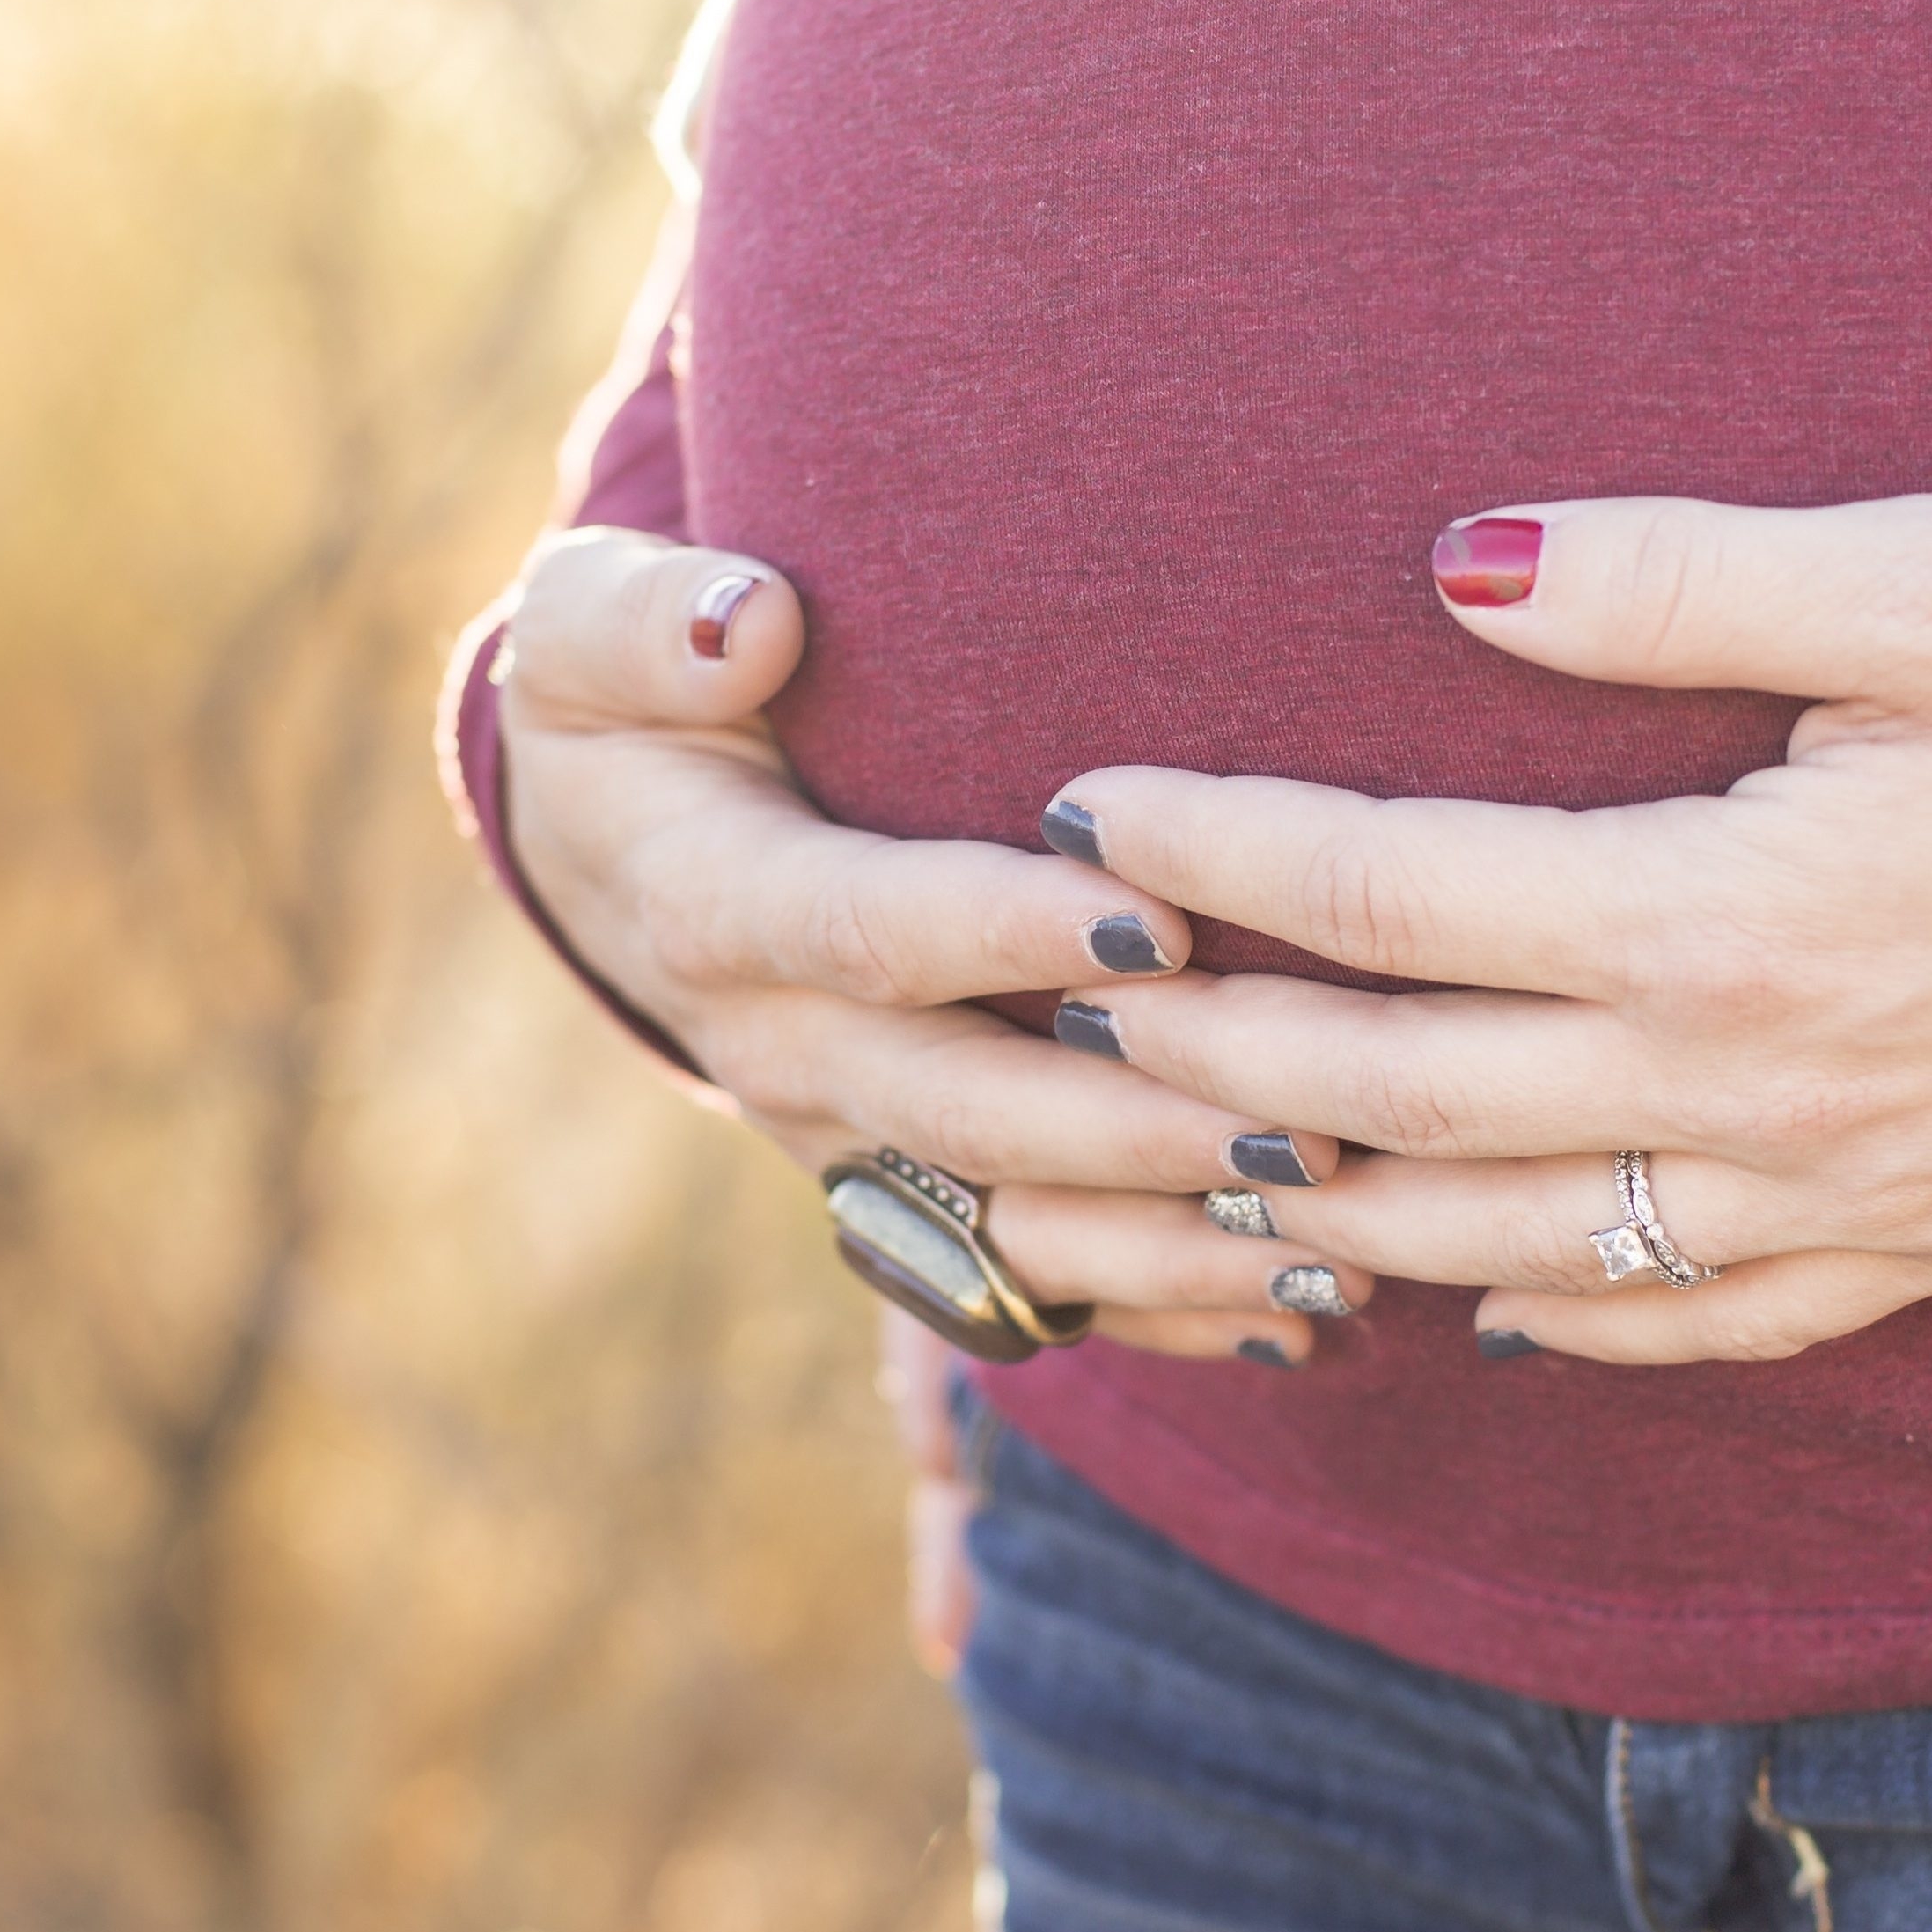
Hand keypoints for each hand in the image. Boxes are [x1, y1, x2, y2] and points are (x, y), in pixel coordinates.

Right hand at [497, 526, 1371, 1363]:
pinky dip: (1163, 1307)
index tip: (1154, 920)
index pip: (867, 929)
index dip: (1001, 932)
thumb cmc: (636, 700)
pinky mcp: (903, 1198)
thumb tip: (744, 617)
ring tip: (1337, 1243)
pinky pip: (1029, 1281)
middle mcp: (781, 1049)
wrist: (609, 850)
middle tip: (1306, 1120)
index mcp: (715, 907)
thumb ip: (645, 622)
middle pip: (964, 1107)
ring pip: (1009, 1226)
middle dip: (1133, 1126)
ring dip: (1173, 1244)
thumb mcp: (594, 629)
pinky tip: (1305, 1314)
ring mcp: (847, 1142)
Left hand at [1052, 495, 1931, 1363]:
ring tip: (1190, 1168)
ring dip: (1327, 1214)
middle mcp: (1747, 1093)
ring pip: (1506, 1251)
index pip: (1383, 899)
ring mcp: (1835, 1201)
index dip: (1210, 855)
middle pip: (1393, 1101)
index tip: (1084, 804)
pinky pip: (1694, 1331)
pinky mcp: (1925, 1250)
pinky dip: (1557, 1326)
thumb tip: (1455, 565)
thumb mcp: (1927, 580)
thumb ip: (1671, 583)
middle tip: (1057, 1007)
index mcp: (1722, 918)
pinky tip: (1472, 1306)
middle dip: (1200, 1053)